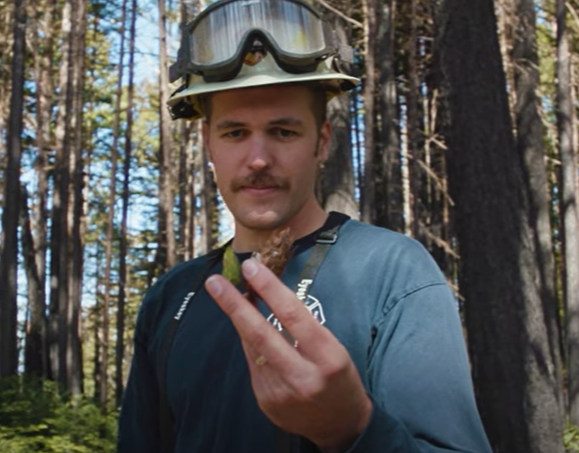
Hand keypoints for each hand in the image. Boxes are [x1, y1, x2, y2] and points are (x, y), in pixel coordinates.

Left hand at [205, 258, 371, 451]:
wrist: (340, 424)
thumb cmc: (338, 377)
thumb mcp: (334, 348)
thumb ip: (303, 326)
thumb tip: (265, 293)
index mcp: (328, 358)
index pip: (293, 315)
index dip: (269, 288)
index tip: (251, 268)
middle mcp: (303, 377)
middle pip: (261, 333)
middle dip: (234, 304)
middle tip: (216, 282)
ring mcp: (281, 392)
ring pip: (252, 347)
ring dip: (239, 318)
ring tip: (226, 294)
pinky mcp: (267, 401)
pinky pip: (252, 362)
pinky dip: (248, 341)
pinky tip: (247, 327)